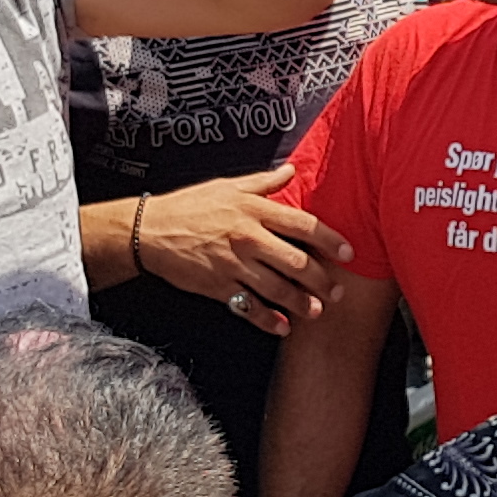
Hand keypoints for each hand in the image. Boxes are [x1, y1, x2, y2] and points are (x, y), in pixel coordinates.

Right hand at [133, 170, 348, 333]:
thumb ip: (263, 181)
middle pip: (296, 261)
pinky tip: (282, 327)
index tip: (348, 253)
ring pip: (277, 288)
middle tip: (336, 291)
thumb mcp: (227, 185)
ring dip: (301, 303)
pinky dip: (268, 320)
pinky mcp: (218, 286)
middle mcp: (248, 237)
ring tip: (316, 311)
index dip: (330, 239)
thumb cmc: (190, 206)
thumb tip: (292, 170)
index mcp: (253, 210)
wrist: (149, 231)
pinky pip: (249, 307)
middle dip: (321, 279)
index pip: (302, 224)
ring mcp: (233, 264)